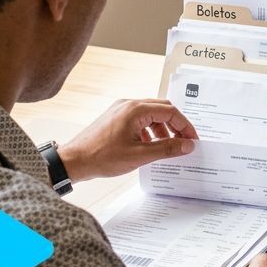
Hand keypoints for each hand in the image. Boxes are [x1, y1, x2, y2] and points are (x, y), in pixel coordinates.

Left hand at [56, 99, 198, 181]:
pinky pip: (139, 119)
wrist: (74, 161)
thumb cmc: (101, 157)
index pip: (170, 111)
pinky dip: (150, 130)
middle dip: (176, 125)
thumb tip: (187, 145)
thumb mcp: (139, 155)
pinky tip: (151, 146)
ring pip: (151, 114)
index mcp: (135, 109)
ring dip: (163, 128)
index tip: (192, 140)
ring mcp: (120, 110)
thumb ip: (167, 148)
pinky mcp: (115, 118)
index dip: (185, 126)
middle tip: (185, 142)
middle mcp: (128, 104)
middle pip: (162, 109)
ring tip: (168, 146)